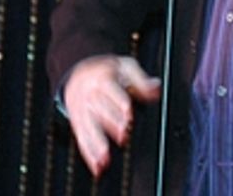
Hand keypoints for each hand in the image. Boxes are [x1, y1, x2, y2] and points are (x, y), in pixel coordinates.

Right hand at [62, 55, 160, 176]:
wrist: (76, 71)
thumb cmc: (106, 70)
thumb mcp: (125, 66)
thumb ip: (141, 79)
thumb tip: (156, 87)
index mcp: (102, 79)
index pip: (111, 91)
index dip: (119, 102)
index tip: (128, 113)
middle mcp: (89, 95)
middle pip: (99, 110)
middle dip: (111, 124)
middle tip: (123, 136)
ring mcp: (81, 110)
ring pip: (88, 128)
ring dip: (96, 144)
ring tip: (105, 159)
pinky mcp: (77, 122)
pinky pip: (81, 138)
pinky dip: (88, 153)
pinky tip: (96, 165)